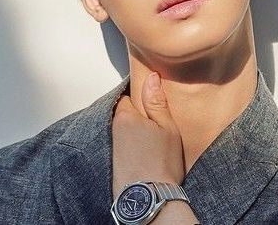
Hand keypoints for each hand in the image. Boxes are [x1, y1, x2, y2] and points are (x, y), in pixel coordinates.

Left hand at [111, 71, 184, 198]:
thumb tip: (151, 78)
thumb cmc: (161, 163)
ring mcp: (110, 147)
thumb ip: (157, 102)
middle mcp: (112, 129)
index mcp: (125, 116)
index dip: (141, 99)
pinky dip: (130, 147)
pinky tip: (143, 154)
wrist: (149, 199)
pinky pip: (121, 146)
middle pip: (124, 114)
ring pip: (122, 131)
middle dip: (137, 116)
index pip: (128, 96)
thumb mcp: (167, 128)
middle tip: (155, 125)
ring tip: (151, 142)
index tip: (152, 104)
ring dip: (133, 133)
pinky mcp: (111, 163)